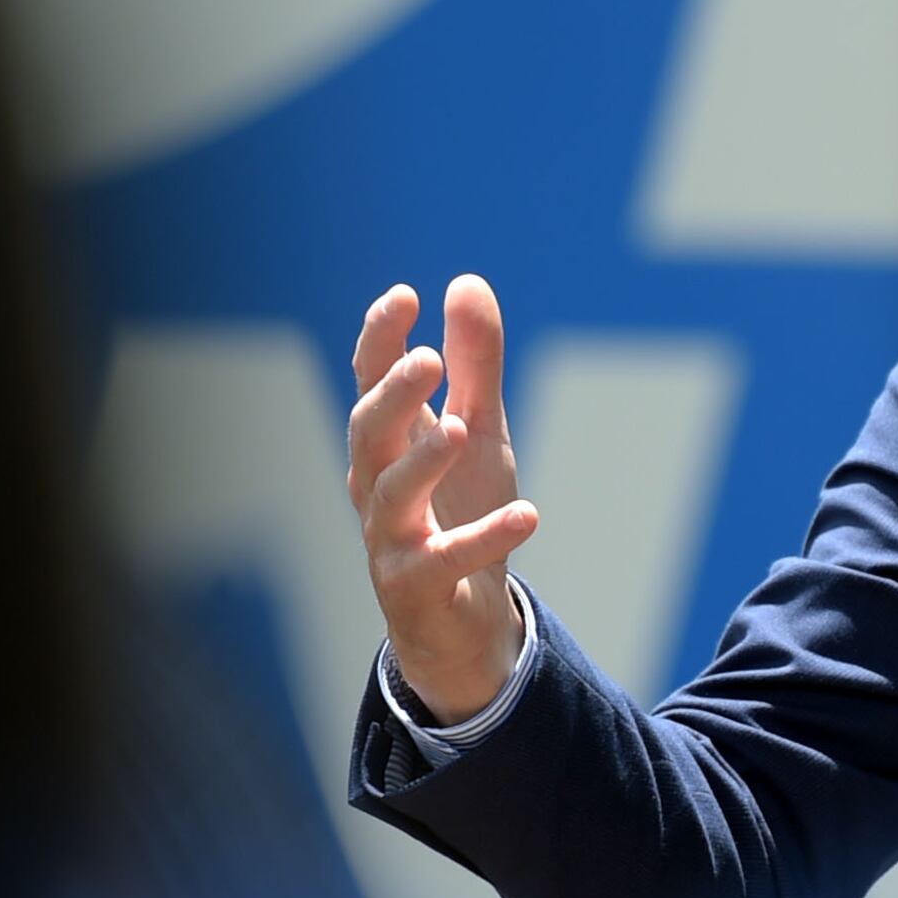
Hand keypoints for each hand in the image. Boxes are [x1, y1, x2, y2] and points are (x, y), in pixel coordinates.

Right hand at [346, 274, 538, 724]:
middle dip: (393, 396)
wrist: (464, 615)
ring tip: (460, 428)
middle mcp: (376, 484)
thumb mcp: (480, 429)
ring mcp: (390, 537)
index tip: (404, 296)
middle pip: (368, 433)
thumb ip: (476, 364)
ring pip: (392, 494)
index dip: (380, 340)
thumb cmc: (461, 508)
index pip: (369, 382)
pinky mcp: (416, 585)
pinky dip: (486, 538)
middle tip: (427, 359)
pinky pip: (445, 559)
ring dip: (424, 460)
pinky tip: (529, 515)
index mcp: (388, 441)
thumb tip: (466, 283)